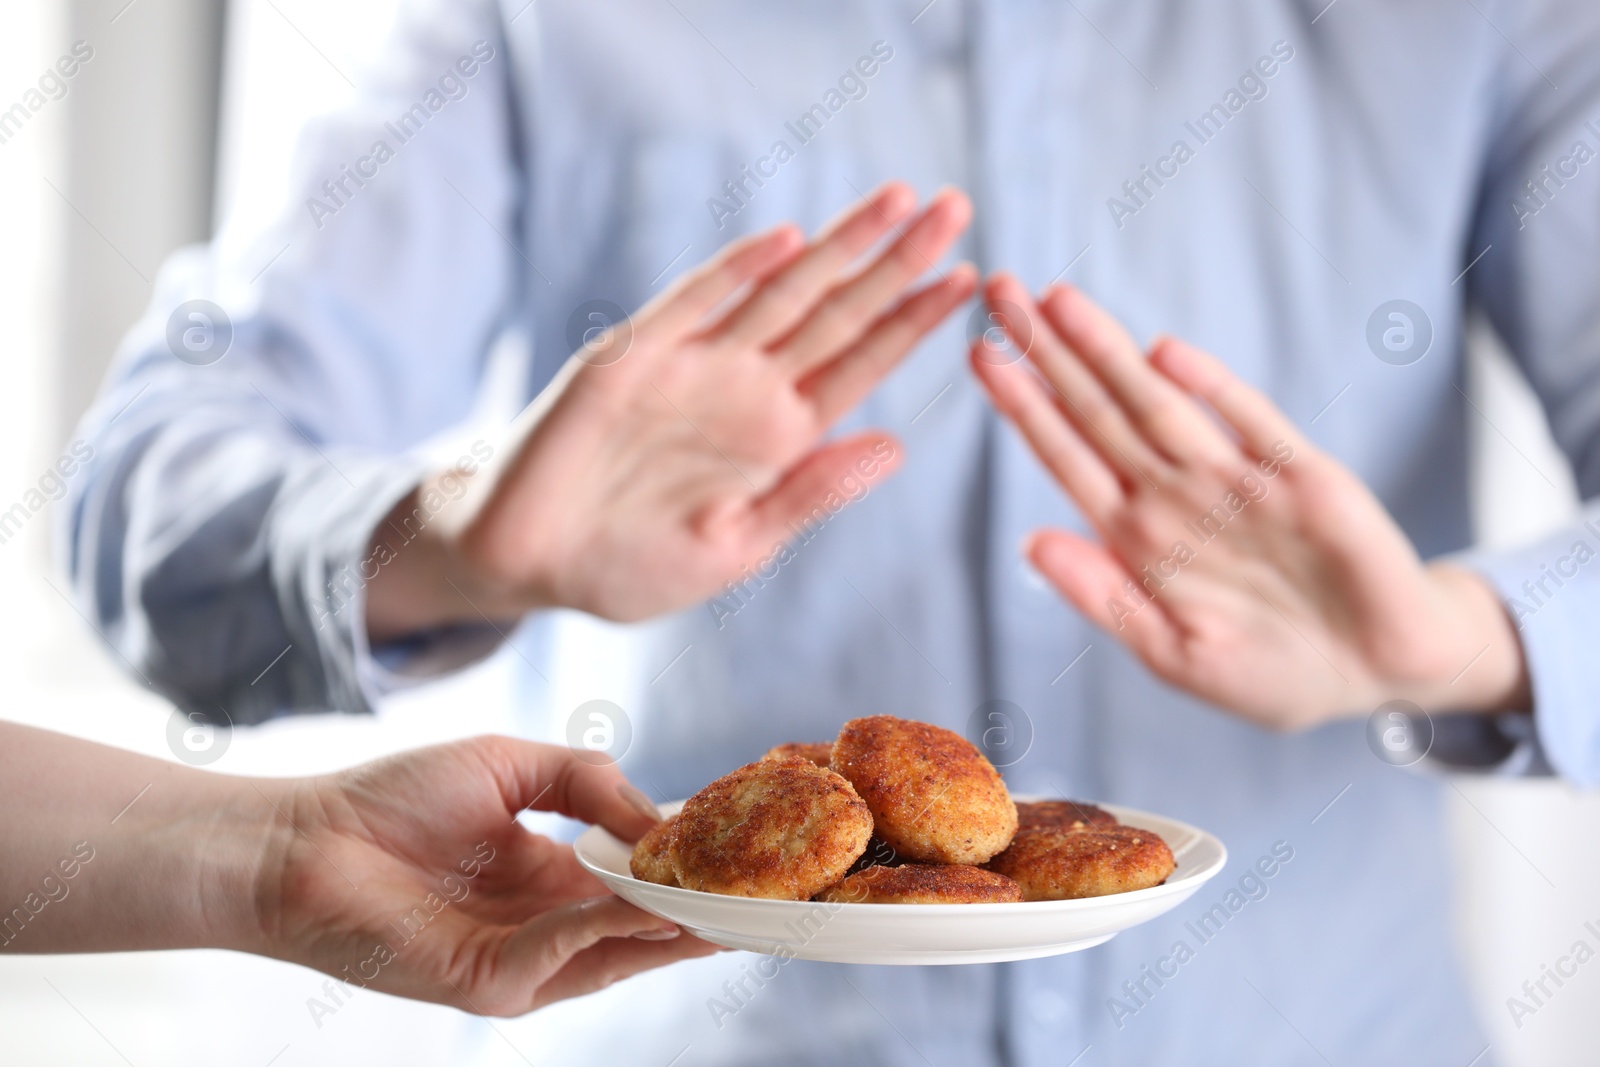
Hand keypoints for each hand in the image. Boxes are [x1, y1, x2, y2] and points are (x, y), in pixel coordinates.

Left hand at [254, 736, 715, 1014]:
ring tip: (728, 903)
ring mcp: (522, 960)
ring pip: (616, 952)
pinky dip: (600, 929)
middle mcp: (547, 924)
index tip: (752, 847)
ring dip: (669, 928)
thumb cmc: (394, 798)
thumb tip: (657, 820)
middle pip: (645, 928)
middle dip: (704, 912)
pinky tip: (631, 901)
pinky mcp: (488, 983)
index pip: (643, 880)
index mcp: (554, 875)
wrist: (304, 839)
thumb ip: (589, 782)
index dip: (693, 867)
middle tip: (770, 893)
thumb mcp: (514, 765)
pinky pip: (560, 956)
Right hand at [367, 183, 974, 637]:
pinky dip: (734, 273)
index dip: (914, 322)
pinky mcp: (630, 358)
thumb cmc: (631, 566)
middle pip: (836, 313)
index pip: (861, 365)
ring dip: (836, 248)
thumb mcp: (737, 546)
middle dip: (895, 262)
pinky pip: (691, 305)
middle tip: (957, 207)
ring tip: (897, 201)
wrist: (529, 566)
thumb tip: (896, 446)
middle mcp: (744, 389)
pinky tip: (786, 243)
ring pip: (779, 293)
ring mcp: (690, 367)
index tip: (970, 282)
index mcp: (777, 437)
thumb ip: (810, 493)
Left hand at [970, 274, 1529, 729]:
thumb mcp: (1173, 654)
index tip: (981, 357)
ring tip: (1058, 302)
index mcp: (1138, 538)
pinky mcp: (1303, 479)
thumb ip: (1104, 597)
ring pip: (1160, 405)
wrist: (1379, 673)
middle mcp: (1178, 498)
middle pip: (1099, 413)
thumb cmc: (1273, 671)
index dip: (1023, 407)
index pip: (1066, 456)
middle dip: (1049, 354)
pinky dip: (1211, 389)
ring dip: (1109, 354)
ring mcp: (1238, 483)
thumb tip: (1029, 542)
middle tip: (1001, 294)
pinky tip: (1166, 354)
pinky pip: (1251, 425)